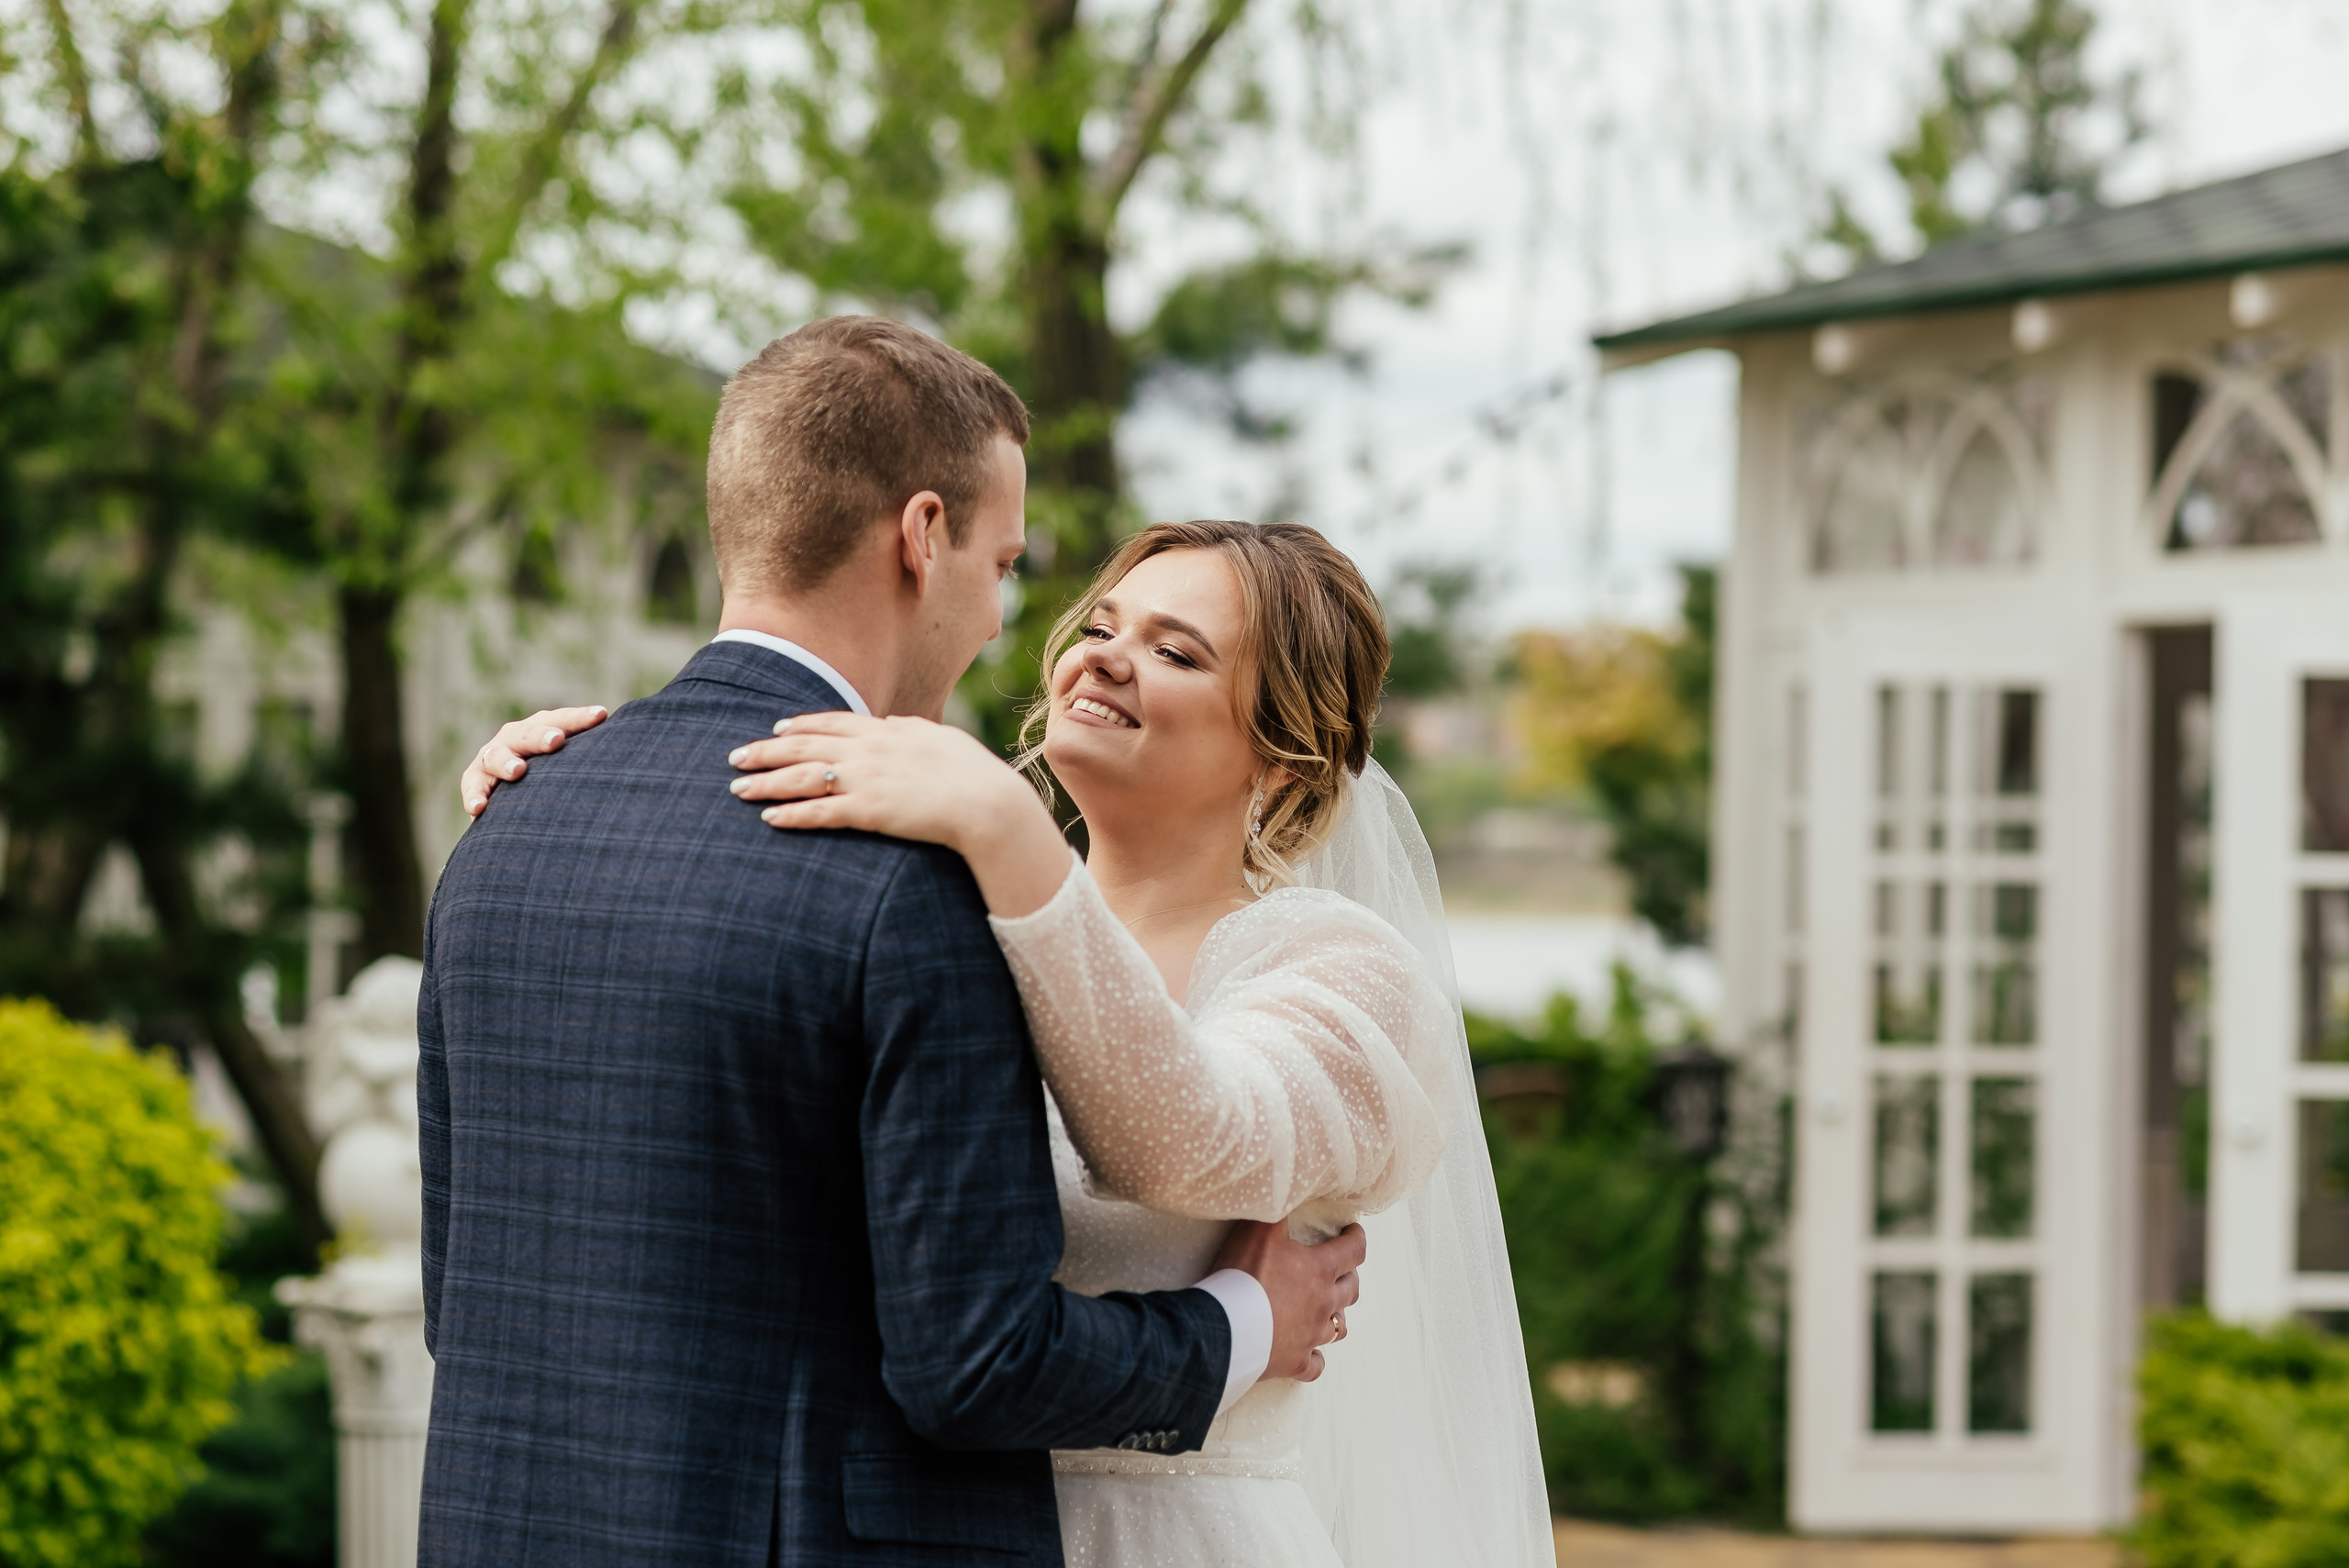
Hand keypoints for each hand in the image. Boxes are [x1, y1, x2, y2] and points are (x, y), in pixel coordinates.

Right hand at [460, 706, 607, 815]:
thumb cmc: (560, 778)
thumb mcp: (578, 766)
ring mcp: (494, 757)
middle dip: (542, 736)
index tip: (602, 717)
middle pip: (528, 733)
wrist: (518, 802)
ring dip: (506, 763)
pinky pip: (473, 787)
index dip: (580, 718)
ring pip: (496, 755)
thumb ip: (600, 755)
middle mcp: (517, 737)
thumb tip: (646, 747)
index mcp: (545, 728)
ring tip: (518, 772)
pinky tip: (480, 809)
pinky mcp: (476, 781)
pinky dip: (475, 796)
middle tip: (556, 741)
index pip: (564, 720)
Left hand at [726, 713, 1071, 917]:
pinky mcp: (869, 811)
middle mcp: (869, 750)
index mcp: (887, 730)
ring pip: (802, 777)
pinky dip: (791, 814)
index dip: (800, 725)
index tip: (775, 729)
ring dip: (766, 782)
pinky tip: (768, 818)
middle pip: (805, 745)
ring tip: (737, 789)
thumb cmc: (973, 774)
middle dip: (765, 752)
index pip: (832, 722)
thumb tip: (891, 725)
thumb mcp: (940, 739)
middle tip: (735, 757)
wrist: (988, 802)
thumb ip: (910, 731)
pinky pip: (820, 812)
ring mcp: (866, 779)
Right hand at [1212, 1220, 1364, 1383]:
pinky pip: (1315, 1366)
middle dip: (1350, 1275)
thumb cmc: (1245, 1273)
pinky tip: (1310, 1352)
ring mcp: (1311, 1336)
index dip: (1356, 1238)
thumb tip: (1285, 1191)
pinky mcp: (1294, 1362)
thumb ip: (1277, 1210)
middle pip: (1352, 1289)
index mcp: (1319, 1270)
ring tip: (1330, 1307)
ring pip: (1339, 1328)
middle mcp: (1323, 1304)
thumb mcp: (1259, 1229)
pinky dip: (1315, 1358)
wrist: (1225, 1326)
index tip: (1353, 1231)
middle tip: (1341, 1267)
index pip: (1353, 1250)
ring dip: (1338, 1315)